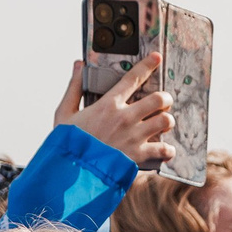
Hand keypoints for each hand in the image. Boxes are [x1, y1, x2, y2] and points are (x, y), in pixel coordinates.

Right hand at [57, 54, 174, 167]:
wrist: (70, 173)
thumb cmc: (66, 144)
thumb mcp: (64, 113)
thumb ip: (74, 87)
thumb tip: (79, 64)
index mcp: (107, 105)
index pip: (132, 79)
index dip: (147, 65)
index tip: (157, 57)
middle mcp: (125, 118)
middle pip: (159, 99)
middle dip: (165, 98)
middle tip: (162, 103)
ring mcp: (134, 137)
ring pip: (165, 121)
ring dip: (167, 121)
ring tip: (163, 124)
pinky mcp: (138, 156)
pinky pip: (164, 149)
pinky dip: (168, 150)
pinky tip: (166, 150)